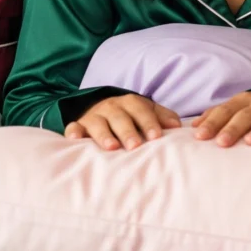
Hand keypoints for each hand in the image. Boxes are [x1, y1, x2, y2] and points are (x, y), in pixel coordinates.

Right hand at [66, 94, 180, 150]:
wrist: (101, 108)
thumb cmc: (130, 115)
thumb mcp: (146, 111)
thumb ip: (162, 117)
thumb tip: (177, 127)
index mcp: (130, 103)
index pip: (141, 110)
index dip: (148, 122)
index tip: (156, 136)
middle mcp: (111, 107)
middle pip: (120, 117)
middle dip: (128, 131)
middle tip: (135, 146)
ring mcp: (94, 116)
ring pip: (98, 123)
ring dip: (104, 134)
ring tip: (112, 147)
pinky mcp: (79, 125)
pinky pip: (74, 127)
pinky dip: (73, 132)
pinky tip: (75, 140)